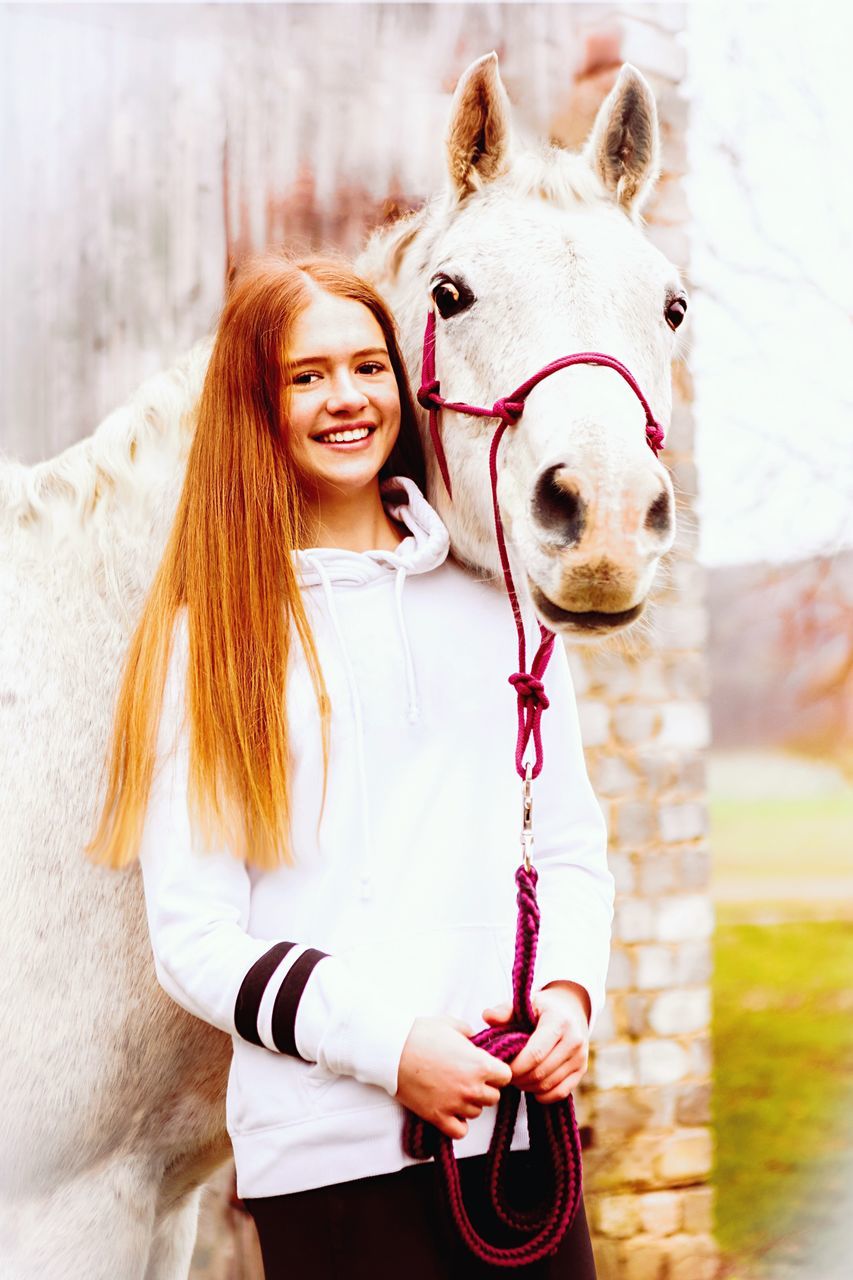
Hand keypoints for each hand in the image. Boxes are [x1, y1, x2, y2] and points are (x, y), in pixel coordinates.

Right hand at [395, 1015, 512, 1140]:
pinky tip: (449, 1109)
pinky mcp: (437, 1117)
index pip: (506, 1076)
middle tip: (468, 1077)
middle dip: (484, 1087)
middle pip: (493, 1097)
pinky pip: (460, 1131)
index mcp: (480, 1064)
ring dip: (469, 1103)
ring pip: (477, 1113)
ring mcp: (455, 1104)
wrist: (392, 1050)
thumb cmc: (421, 1033)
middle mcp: (472, 1087)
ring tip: (454, 1090)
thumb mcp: (451, 1025)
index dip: (497, 1071)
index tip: (486, 1067)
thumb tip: (475, 1040)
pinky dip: (458, 1123)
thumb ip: (470, 1034)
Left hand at [482, 981, 589, 1103]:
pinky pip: (561, 1092)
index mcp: (558, 1021)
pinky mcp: (582, 1070)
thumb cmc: (542, 1007)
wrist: (571, 1009)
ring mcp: (580, 1057)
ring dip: (529, 1087)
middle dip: (519, 1078)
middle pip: (541, 1072)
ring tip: (517, 1078)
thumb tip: (487, 1017)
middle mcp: (574, 1040)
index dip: (516, 1066)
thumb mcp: (526, 1004)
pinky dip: (544, 1095)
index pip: (535, 1053)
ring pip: (549, 1084)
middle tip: (507, 1075)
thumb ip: (505, 1011)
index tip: (502, 1066)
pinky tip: (532, 1087)